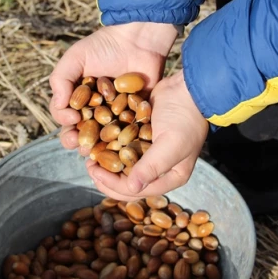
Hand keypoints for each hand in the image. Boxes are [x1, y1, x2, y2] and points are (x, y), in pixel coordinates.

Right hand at [49, 22, 177, 152]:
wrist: (137, 39)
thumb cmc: (104, 46)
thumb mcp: (75, 57)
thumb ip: (61, 79)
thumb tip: (59, 106)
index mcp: (77, 99)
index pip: (65, 116)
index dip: (65, 122)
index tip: (73, 118)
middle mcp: (95, 111)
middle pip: (83, 132)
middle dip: (80, 141)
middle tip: (82, 145)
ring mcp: (116, 116)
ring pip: (105, 138)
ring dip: (101, 148)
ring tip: (99, 150)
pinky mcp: (136, 117)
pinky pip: (130, 133)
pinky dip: (126, 141)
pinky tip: (123, 144)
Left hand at [86, 70, 208, 200]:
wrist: (188, 87)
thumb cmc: (184, 118)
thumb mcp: (171, 144)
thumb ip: (151, 166)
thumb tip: (132, 189)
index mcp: (171, 176)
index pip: (138, 190)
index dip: (113, 185)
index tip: (94, 172)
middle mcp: (160, 168)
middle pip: (127, 181)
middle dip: (106, 176)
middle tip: (89, 165)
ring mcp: (150, 151)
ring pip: (122, 165)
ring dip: (105, 162)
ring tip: (89, 155)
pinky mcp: (142, 136)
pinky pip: (123, 147)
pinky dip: (109, 146)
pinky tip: (96, 141)